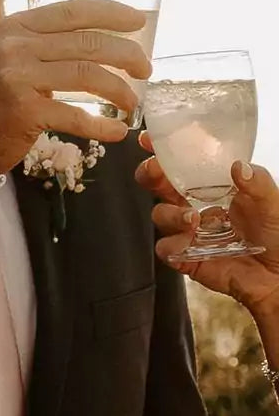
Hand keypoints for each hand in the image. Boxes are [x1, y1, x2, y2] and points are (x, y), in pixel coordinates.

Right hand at [0, 0, 150, 174]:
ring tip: (133, 103)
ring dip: (119, 91)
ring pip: (88, 75)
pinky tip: (116, 133)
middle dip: (127, 55)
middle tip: (145, 70)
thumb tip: (86, 47)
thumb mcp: (4, 61)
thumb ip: (38, 48)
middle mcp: (17, 45)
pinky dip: (101, 126)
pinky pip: (75, 116)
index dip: (112, 13)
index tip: (138, 22)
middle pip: (88, 42)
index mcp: (15, 27)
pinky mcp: (23, 111)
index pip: (74, 10)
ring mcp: (19, 76)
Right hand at [135, 131, 278, 318]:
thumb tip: (238, 166)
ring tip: (192, 219)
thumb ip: (257, 183)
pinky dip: (173, 246)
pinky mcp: (184, 256)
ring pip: (159, 215)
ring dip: (170, 213)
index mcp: (211, 188)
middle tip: (155, 172)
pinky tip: (187, 246)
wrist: (278, 277)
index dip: (163, 151)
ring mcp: (186, 232)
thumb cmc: (277, 236)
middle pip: (157, 185)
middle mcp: (193, 206)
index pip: (181, 164)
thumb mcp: (272, 203)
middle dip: (150, 175)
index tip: (149, 139)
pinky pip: (165, 248)